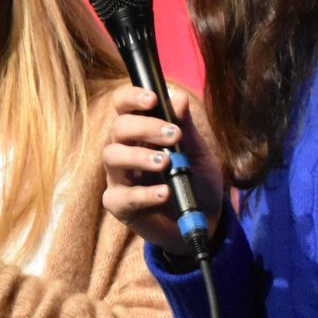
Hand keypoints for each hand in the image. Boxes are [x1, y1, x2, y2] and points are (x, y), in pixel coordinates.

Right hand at [101, 83, 225, 258]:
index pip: (124, 106)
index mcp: (141, 132)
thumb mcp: (198, 151)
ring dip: (139, 156)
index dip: (131, 98)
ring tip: (166, 162)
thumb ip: (186, 126)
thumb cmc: (196, 179)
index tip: (152, 99)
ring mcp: (119, 177)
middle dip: (144, 127)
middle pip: (119, 128)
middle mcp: (124, 149)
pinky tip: (165, 193)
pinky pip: (123, 196)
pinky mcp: (119, 204)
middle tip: (173, 135)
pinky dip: (145, 194)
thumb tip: (178, 97)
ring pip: (112, 156)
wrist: (204, 219)